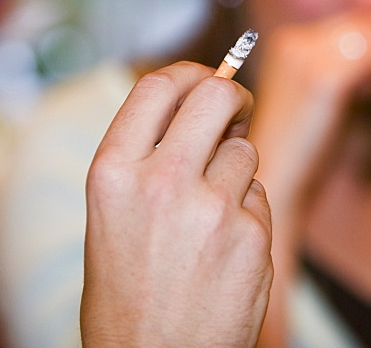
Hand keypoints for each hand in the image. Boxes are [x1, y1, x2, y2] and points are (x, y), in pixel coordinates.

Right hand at [80, 61, 272, 346]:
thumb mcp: (109, 218)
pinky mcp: (251, 238)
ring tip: (210, 216)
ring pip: (246, 151)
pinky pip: (260, 199)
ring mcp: (211, 209)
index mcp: (112, 174)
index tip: (206, 77)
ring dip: (236, 170)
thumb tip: (195, 104)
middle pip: (216, 94)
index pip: (157, 85)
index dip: (189, 72)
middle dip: (234, 96)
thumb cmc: (126, 298)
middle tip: (237, 111)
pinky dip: (249, 215)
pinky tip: (224, 251)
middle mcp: (160, 182)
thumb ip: (145, 159)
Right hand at [250, 11, 370, 210]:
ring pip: (363, 36)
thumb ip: (352, 72)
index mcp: (288, 46)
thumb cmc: (304, 147)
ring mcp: (304, 58)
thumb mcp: (328, 99)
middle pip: (353, 26)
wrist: (279, 178)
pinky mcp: (320, 78)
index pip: (343, 26)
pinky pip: (368, 54)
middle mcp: (293, 44)